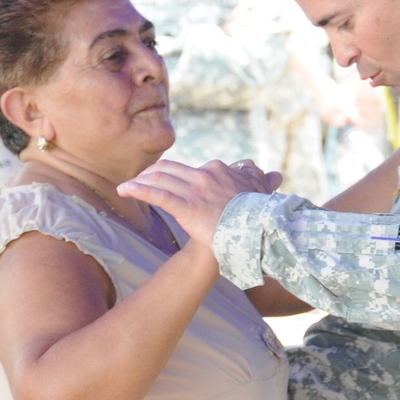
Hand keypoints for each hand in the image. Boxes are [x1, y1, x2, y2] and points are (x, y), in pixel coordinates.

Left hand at [118, 159, 281, 247]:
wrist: (258, 231)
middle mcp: (206, 176)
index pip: (192, 169)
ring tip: (126, 187)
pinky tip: (124, 190)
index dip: (177, 175)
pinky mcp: (187, 207)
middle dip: (150, 173)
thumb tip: (276, 175)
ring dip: (139, 181)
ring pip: (160, 178)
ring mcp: (196, 191)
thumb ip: (262, 181)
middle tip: (139, 181)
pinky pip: (158, 195)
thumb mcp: (262, 193)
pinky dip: (138, 190)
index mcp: (220, 172)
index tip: (168, 182)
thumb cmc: (260, 215)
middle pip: (170, 168)